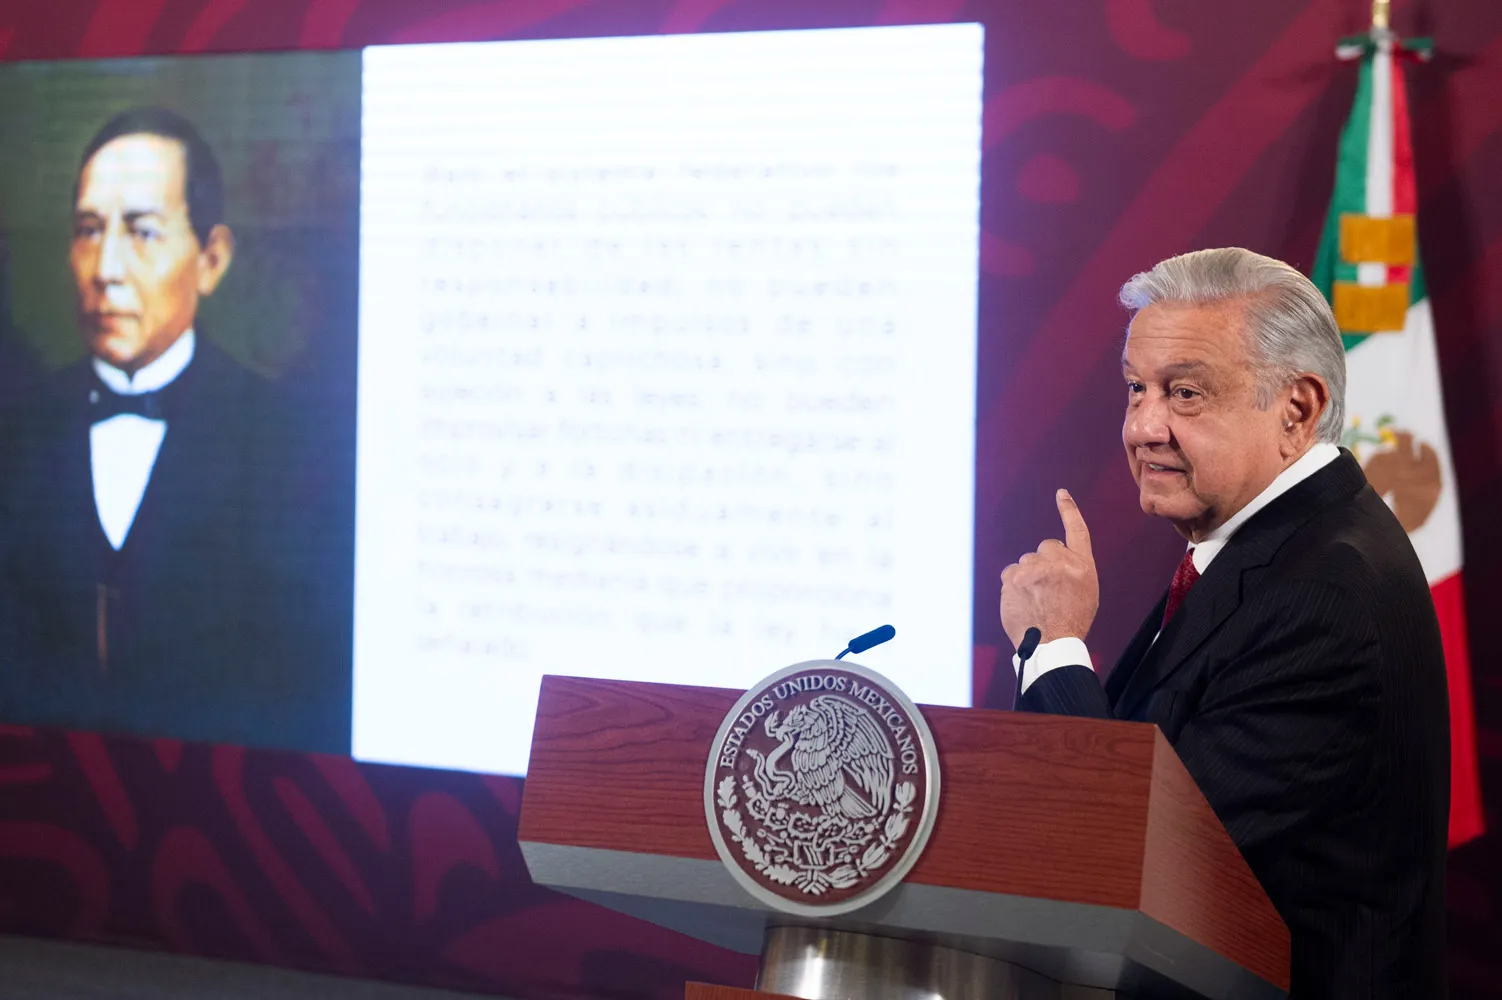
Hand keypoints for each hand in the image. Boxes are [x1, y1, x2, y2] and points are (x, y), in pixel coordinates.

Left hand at [999, 489, 1098, 649]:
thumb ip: (1073, 570)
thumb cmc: (1070, 621)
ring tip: (1035, 600)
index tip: (1061, 494)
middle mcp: (1058, 562)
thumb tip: (1056, 560)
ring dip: (1027, 576)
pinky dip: (1012, 585)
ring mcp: (1034, 570)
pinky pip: (1009, 573)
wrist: (1051, 643)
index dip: (1069, 510)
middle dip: (1043, 563)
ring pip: (1025, 562)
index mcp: (1082, 565)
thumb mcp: (1087, 592)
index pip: (1077, 530)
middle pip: (1044, 548)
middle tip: (1046, 588)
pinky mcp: (1013, 579)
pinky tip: (1021, 601)